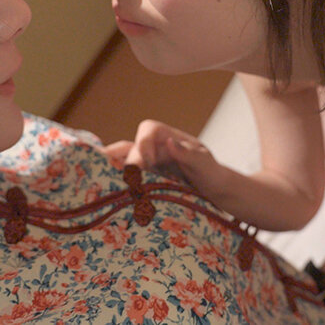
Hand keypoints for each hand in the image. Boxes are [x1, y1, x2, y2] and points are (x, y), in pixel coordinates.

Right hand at [105, 120, 235, 197]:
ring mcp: (147, 163)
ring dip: (118, 172)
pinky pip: (127, 177)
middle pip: (132, 149)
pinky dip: (119, 183)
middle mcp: (154, 147)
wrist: (213, 192)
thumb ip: (188, 154)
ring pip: (123, 162)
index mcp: (168, 137)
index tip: (148, 162)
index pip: (148, 130)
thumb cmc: (210, 172)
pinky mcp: (144, 179)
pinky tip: (113, 193)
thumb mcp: (204, 163)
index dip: (144, 143)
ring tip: (111, 185)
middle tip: (132, 183)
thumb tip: (169, 143)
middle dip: (129, 164)